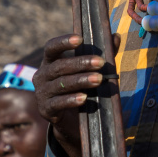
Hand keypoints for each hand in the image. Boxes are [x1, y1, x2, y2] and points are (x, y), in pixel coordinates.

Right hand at [32, 33, 105, 156]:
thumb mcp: (88, 71)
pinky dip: (71, 100)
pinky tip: (84, 98)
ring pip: (61, 84)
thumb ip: (100, 54)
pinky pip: (58, 103)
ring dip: (81, 80)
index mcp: (50, 61)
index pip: (51, 47)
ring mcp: (42, 93)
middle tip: (101, 62)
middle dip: (81, 63)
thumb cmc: (79, 87)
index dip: (63, 42)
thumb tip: (116, 37)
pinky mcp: (45, 110)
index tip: (80, 39)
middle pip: (59, 66)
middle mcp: (42, 75)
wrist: (70, 119)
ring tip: (99, 79)